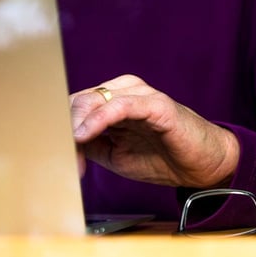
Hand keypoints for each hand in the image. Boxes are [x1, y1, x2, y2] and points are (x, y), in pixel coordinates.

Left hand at [70, 74, 239, 188]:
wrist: (203, 166)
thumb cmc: (162, 157)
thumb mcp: (114, 154)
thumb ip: (88, 145)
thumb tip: (57, 146)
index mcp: (111, 100)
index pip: (72, 105)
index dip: (58, 129)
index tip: (52, 157)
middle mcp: (123, 90)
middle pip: (77, 101)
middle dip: (63, 131)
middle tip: (61, 160)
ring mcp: (140, 94)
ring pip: (93, 100)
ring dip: (75, 127)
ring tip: (71, 151)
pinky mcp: (156, 104)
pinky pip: (119, 106)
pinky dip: (97, 120)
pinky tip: (83, 135)